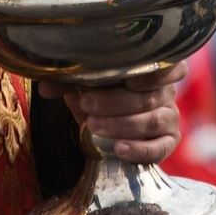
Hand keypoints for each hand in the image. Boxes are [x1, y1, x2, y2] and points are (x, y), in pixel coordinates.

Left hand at [41, 72, 182, 165]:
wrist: (104, 124)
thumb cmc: (98, 94)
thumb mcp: (82, 85)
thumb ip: (67, 82)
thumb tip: (45, 88)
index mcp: (151, 68)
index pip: (169, 65)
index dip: (154, 73)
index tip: (129, 80)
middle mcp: (165, 91)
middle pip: (150, 96)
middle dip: (116, 102)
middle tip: (87, 104)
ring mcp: (169, 117)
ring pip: (154, 120)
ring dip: (122, 124)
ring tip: (93, 126)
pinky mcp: (167, 142)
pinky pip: (160, 148)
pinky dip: (140, 149)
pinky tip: (119, 149)